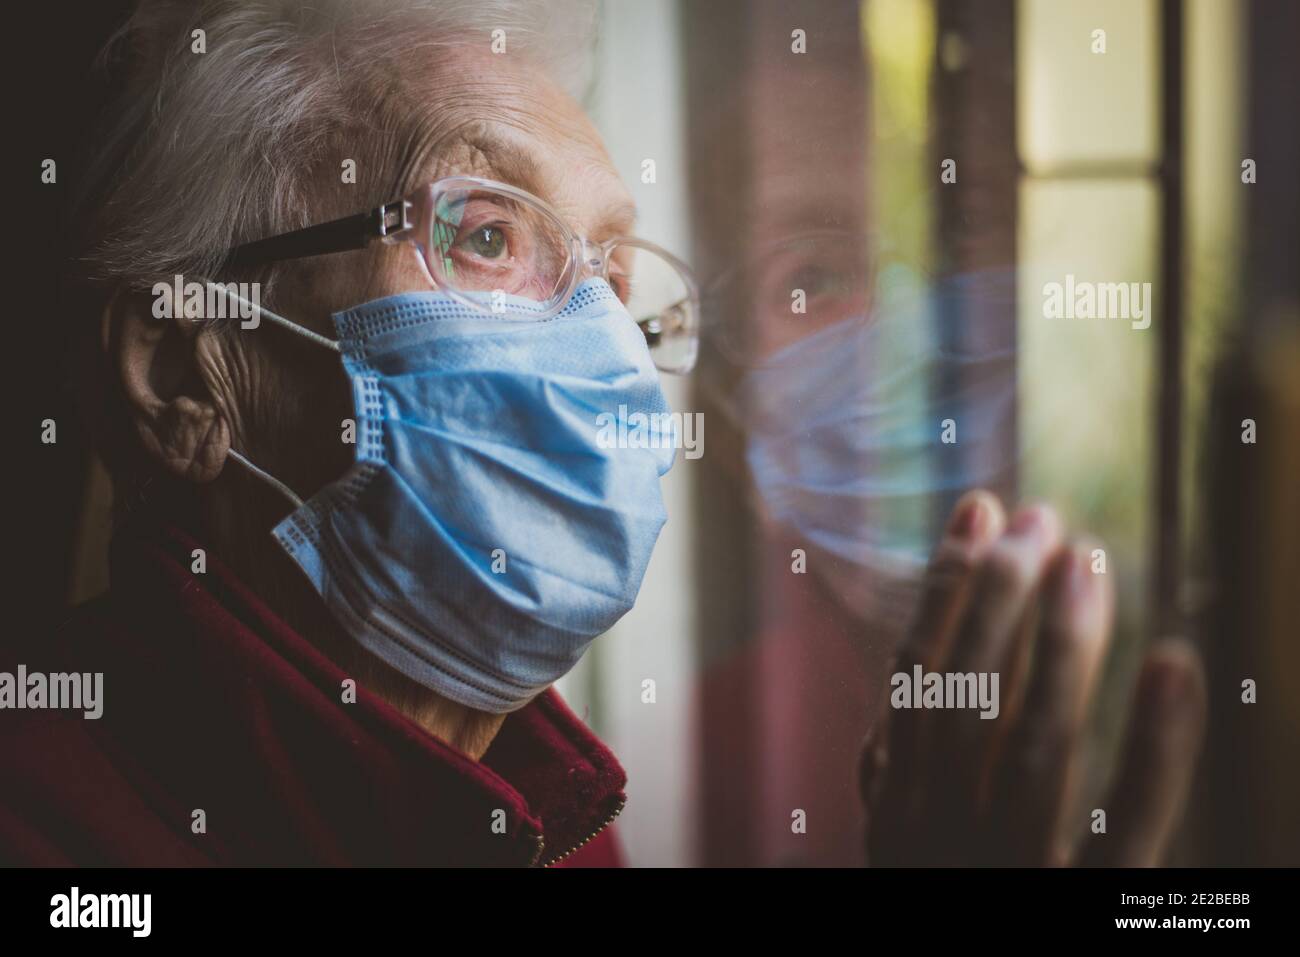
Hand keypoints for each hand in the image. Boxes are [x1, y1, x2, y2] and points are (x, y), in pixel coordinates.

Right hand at [859, 491, 1205, 865]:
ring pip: (1034, 748)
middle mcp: (941, 840)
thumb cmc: (948, 894)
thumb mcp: (904, 844)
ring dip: (1060, 644)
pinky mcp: (1091, 907)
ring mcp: (1010, 874)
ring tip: (1085, 557)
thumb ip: (896, 776)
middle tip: (1040, 516)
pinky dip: (1157, 746)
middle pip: (968, 699)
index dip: (944, 588)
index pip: (917, 682)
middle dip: (999, 594)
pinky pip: (1129, 827)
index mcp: (897, 817)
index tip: (979, 509)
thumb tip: (905, 673)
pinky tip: (1175, 664)